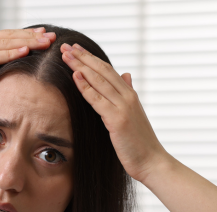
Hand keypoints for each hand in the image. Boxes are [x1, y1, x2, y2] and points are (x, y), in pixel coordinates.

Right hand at [0, 27, 55, 102]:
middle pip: (8, 36)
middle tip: (52, 36)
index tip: (42, 35)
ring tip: (46, 42)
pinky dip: (10, 53)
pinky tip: (25, 51)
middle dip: (32, 36)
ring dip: (27, 42)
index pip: (4, 37)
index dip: (24, 35)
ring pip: (4, 44)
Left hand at [60, 42, 168, 182]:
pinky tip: (75, 75)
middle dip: (83, 56)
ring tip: (65, 54)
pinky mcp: (117, 119)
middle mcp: (127, 96)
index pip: (108, 70)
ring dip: (80, 65)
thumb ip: (128, 94)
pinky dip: (86, 86)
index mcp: (129, 95)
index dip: (91, 58)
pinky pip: (98, 99)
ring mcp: (123, 106)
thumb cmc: (139, 143)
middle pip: (102, 70)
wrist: (151, 161)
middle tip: (66, 45)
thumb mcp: (134, 115)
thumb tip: (126, 75)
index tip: (76, 49)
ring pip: (99, 80)